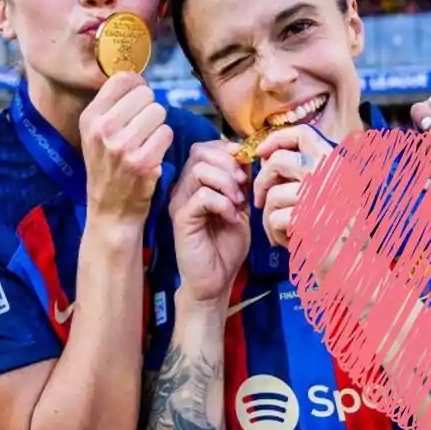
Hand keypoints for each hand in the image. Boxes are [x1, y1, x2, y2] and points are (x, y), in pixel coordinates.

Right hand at [81, 72, 174, 223]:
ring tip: (147, 142)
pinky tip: (153, 155)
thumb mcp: (95, 135)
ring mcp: (122, 146)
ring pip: (159, 112)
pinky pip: (167, 133)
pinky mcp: (143, 162)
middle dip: (150, 108)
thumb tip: (137, 78)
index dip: (138, 87)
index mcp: (89, 118)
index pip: (123, 79)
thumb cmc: (107, 169)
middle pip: (146, 94)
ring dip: (158, 126)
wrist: (110, 212)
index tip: (138, 101)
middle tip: (142, 129)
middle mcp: (102, 129)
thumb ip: (112, 106)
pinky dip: (165, 143)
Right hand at [169, 141, 250, 304]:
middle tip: (244, 186)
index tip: (246, 167)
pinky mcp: (182, 219)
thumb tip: (249, 157)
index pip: (204, 147)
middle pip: (200, 152)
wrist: (216, 282)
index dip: (227, 150)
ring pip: (199, 171)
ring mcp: (180, 203)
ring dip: (227, 184)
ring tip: (239, 204)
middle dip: (229, 164)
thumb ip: (241, 183)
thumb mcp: (240, 207)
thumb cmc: (226, 247)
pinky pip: (202, 196)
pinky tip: (232, 219)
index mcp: (196, 183)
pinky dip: (223, 204)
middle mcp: (184, 189)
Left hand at [253, 126, 333, 248]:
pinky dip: (274, 234)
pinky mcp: (310, 219)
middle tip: (259, 201)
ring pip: (272, 194)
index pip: (303, 134)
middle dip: (261, 181)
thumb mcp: (330, 193)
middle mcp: (333, 175)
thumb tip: (268, 155)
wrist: (356, 268)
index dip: (276, 139)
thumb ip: (305, 172)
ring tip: (281, 230)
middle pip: (278, 160)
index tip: (261, 153)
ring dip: (268, 215)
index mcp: (338, 165)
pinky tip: (288, 243)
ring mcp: (322, 196)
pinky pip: (274, 219)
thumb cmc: (338, 233)